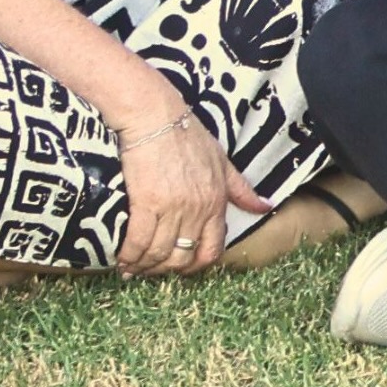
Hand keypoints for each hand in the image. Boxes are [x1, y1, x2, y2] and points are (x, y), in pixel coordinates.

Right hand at [111, 94, 266, 280]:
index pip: (212, 249)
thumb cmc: (187, 135)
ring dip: (144, 266)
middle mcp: (197, 209)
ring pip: (159, 254)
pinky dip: (128, 255)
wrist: (156, 116)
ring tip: (131, 268)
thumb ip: (241, 189)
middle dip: (165, 270)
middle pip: (182, 257)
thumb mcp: (222, 161)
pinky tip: (121, 260)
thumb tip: (265, 206)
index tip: (180, 266)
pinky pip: (138, 241)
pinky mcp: (146, 203)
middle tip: (150, 270)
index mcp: (216, 201)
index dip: (195, 265)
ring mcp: (172, 208)